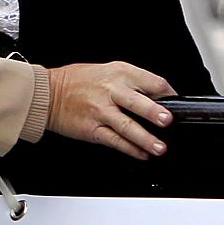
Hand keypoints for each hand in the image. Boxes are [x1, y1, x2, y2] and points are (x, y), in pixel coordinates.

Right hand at [47, 61, 173, 159]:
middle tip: (167, 122)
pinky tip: (141, 153)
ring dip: (145, 139)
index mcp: (119, 73)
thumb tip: (159, 100)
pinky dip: (130, 149)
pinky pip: (114, 140)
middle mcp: (110, 91)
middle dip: (154, 113)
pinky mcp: (91, 128)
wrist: (45, 93)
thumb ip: (132, 83)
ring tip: (159, 148)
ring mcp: (100, 111)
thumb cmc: (76, 81)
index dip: (169, 95)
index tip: (177, 105)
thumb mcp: (107, 71)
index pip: (152, 82)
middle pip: (138, 103)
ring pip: (127, 126)